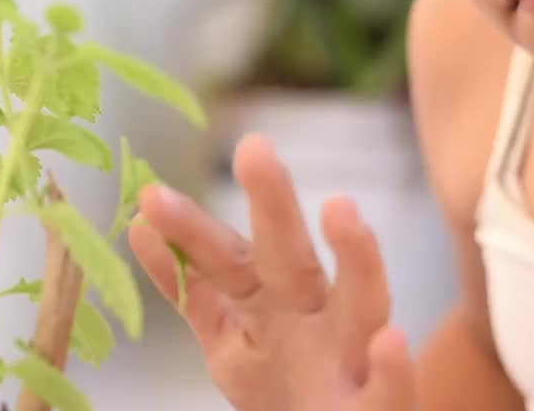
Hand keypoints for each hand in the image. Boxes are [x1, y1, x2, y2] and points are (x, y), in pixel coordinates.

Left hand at [129, 134, 414, 410]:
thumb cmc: (285, 383)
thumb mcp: (229, 336)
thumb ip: (193, 288)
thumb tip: (140, 225)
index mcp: (269, 302)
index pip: (227, 257)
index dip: (191, 229)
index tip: (149, 197)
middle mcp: (311, 317)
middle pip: (290, 257)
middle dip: (272, 203)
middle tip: (254, 149)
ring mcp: (350, 358)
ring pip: (359, 303)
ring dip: (355, 257)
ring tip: (342, 208)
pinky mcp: (380, 406)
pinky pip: (389, 390)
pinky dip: (394, 368)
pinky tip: (392, 342)